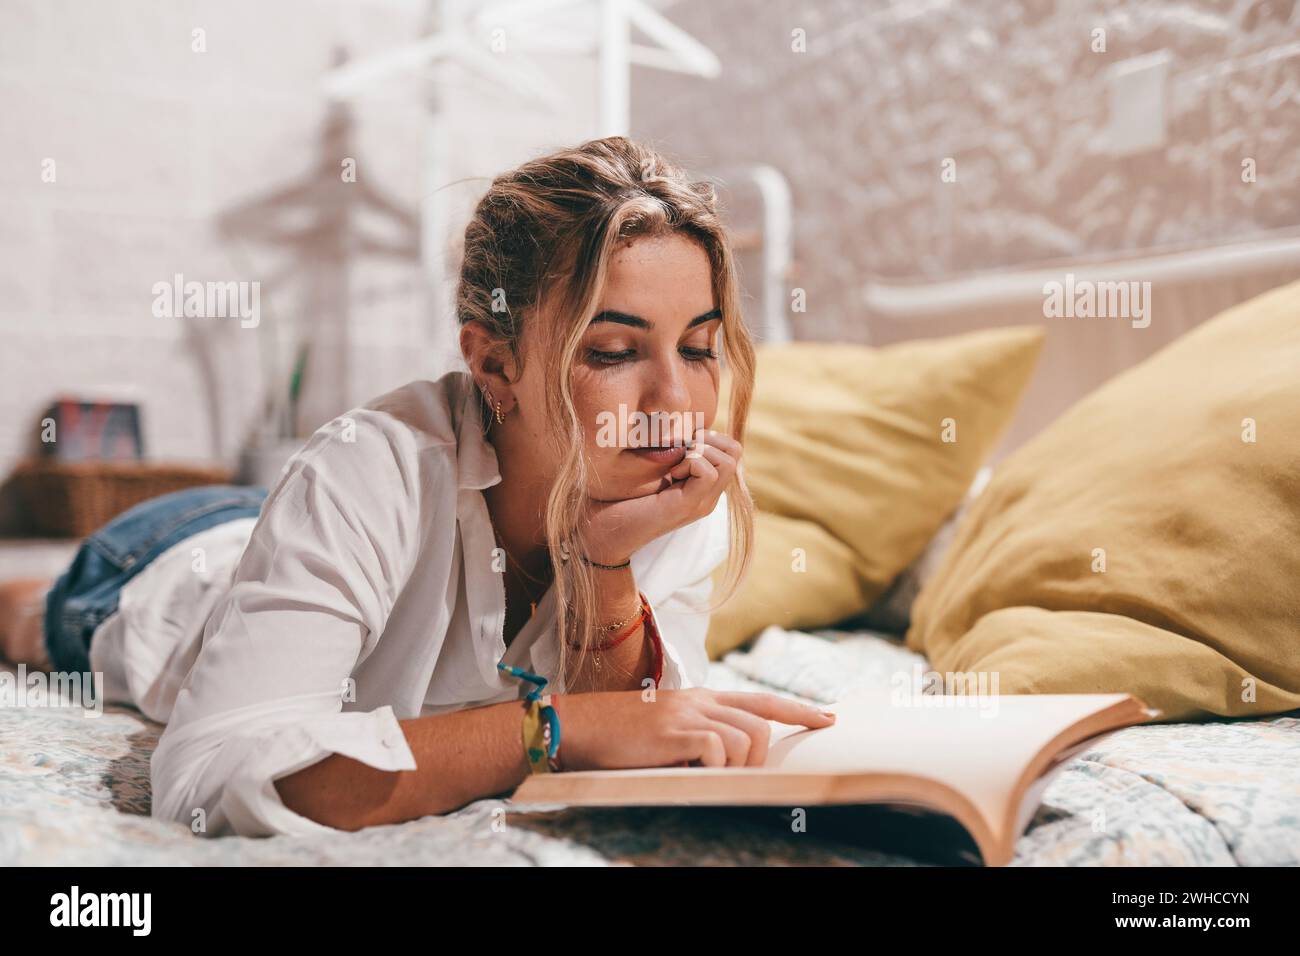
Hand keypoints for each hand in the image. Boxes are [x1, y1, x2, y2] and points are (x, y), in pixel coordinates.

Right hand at [552, 688, 836, 769]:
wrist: (579, 725)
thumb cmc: (618, 735)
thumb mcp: (665, 728)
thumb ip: (698, 734)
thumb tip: (729, 759)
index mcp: (702, 698)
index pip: (762, 699)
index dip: (798, 709)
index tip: (828, 718)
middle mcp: (701, 700)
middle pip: (762, 722)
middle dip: (761, 756)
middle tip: (738, 775)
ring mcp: (689, 714)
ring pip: (746, 738)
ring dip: (735, 766)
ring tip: (704, 774)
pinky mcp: (676, 731)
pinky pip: (718, 750)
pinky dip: (713, 767)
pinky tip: (689, 771)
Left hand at [579, 427, 742, 564]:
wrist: (602, 532)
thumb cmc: (617, 499)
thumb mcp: (648, 468)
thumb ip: (667, 452)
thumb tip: (680, 426)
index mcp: (701, 487)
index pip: (732, 451)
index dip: (710, 436)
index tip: (682, 443)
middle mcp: (707, 497)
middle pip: (735, 453)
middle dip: (708, 439)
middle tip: (680, 449)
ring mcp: (701, 503)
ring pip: (728, 461)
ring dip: (699, 450)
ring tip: (674, 463)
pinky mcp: (689, 506)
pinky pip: (709, 472)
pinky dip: (690, 462)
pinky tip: (669, 473)